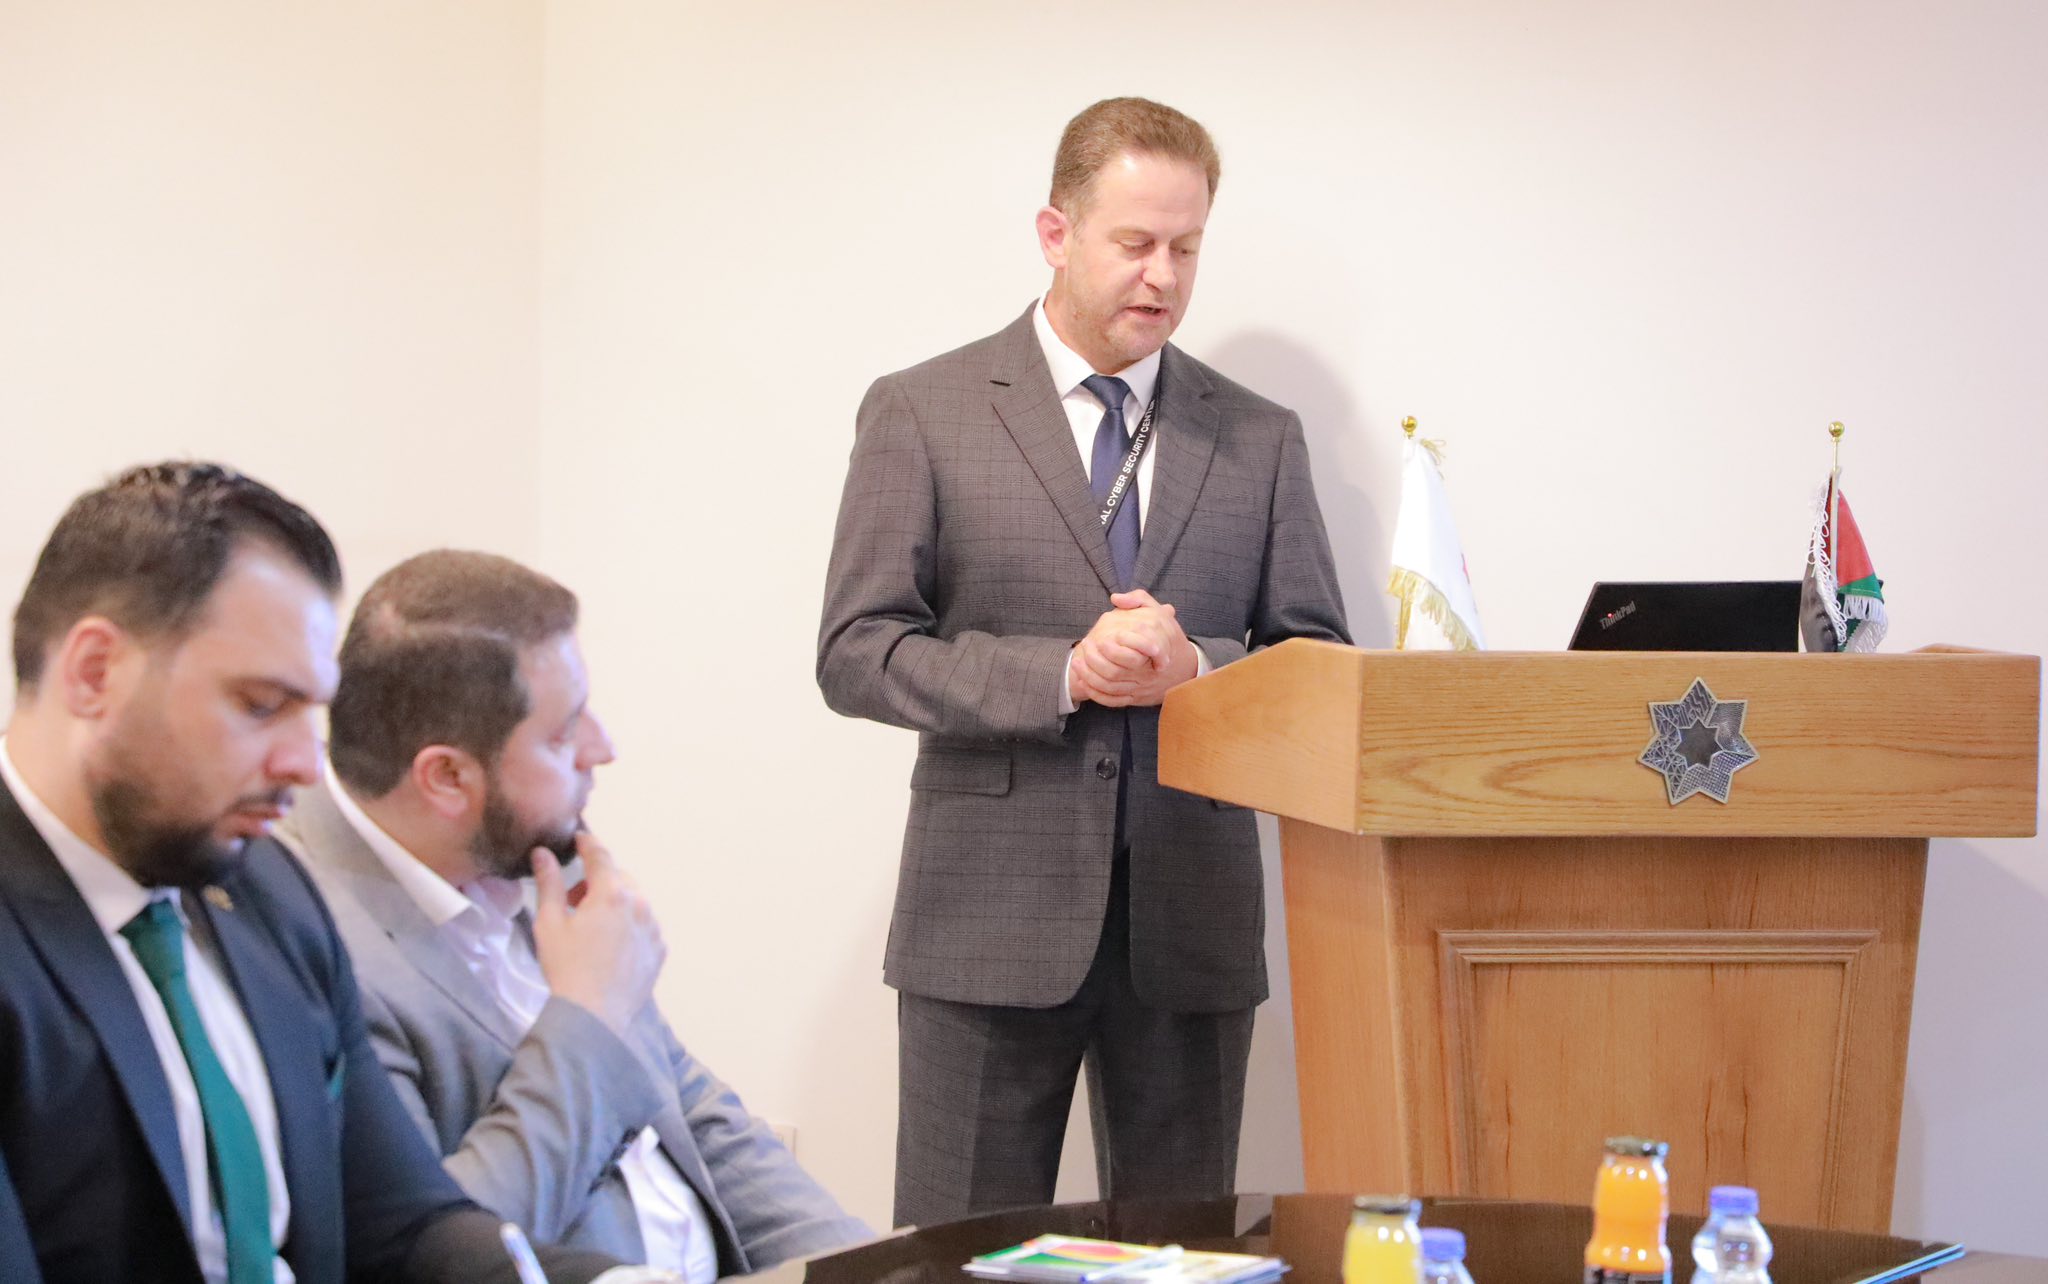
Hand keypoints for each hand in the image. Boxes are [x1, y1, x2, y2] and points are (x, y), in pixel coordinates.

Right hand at [531, 831, 665, 1036]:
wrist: (593, 1016)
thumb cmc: (566, 968)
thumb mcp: (549, 922)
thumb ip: (549, 883)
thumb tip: (543, 854)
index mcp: (612, 893)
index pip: (600, 856)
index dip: (588, 844)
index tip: (580, 839)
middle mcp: (640, 905)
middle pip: (619, 879)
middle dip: (597, 882)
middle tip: (573, 901)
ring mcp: (654, 928)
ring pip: (634, 902)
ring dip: (615, 904)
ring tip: (591, 928)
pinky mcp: (659, 950)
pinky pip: (645, 926)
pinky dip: (629, 925)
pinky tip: (609, 946)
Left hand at [1069, 589, 1200, 707]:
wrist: (1185, 667)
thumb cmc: (1168, 637)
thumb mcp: (1158, 613)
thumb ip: (1138, 600)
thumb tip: (1116, 598)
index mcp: (1153, 651)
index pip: (1132, 655)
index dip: (1112, 650)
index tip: (1099, 639)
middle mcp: (1146, 672)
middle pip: (1116, 672)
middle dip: (1095, 662)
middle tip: (1084, 648)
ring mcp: (1140, 687)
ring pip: (1111, 687)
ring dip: (1090, 676)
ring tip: (1077, 663)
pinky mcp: (1136, 698)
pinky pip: (1113, 700)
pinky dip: (1097, 694)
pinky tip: (1084, 682)